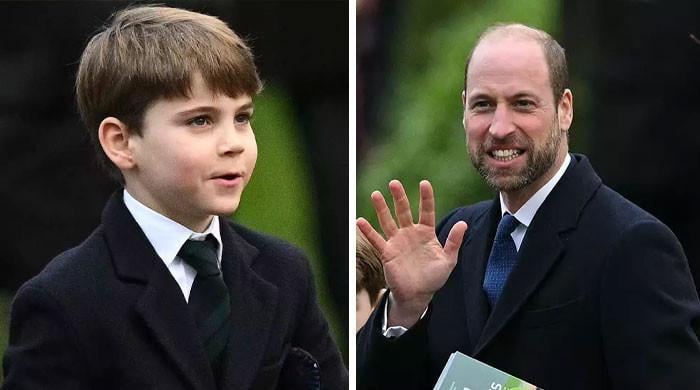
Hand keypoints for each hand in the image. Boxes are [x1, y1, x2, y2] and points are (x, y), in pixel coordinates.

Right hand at [357, 180, 467, 327]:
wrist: (418, 295)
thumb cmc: (434, 278)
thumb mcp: (448, 260)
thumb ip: (454, 242)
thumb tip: (463, 223)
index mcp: (427, 233)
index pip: (426, 211)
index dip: (426, 197)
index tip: (424, 183)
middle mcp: (410, 233)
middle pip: (404, 211)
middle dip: (399, 197)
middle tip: (394, 183)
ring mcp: (397, 242)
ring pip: (388, 221)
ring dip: (381, 208)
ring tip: (375, 194)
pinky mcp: (387, 252)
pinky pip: (376, 240)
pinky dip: (368, 231)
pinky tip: (359, 221)